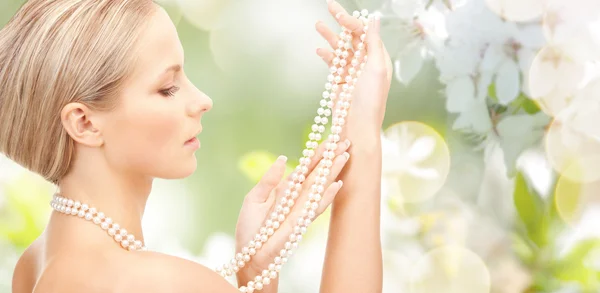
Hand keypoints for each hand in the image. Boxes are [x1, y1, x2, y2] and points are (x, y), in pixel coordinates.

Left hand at [234, 138, 351, 280]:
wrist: (249, 254)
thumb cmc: (251, 228)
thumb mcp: (254, 198)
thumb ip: (269, 180)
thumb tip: (283, 159)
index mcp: (286, 190)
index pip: (306, 168)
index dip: (318, 154)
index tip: (331, 139)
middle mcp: (297, 198)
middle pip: (317, 174)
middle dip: (330, 158)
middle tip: (345, 141)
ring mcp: (301, 210)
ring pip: (319, 186)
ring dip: (332, 172)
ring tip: (344, 156)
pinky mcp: (300, 222)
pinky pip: (316, 207)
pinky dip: (326, 196)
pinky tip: (337, 184)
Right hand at [316, 1, 392, 139]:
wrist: (357, 126)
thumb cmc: (371, 100)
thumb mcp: (377, 68)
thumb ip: (374, 43)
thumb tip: (374, 19)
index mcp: (378, 58)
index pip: (365, 32)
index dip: (352, 22)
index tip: (339, 15)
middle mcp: (366, 63)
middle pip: (352, 36)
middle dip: (340, 21)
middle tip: (329, 5)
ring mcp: (352, 72)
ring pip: (340, 49)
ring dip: (330, 36)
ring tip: (318, 24)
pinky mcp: (340, 82)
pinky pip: (333, 64)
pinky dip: (326, 55)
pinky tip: (319, 49)